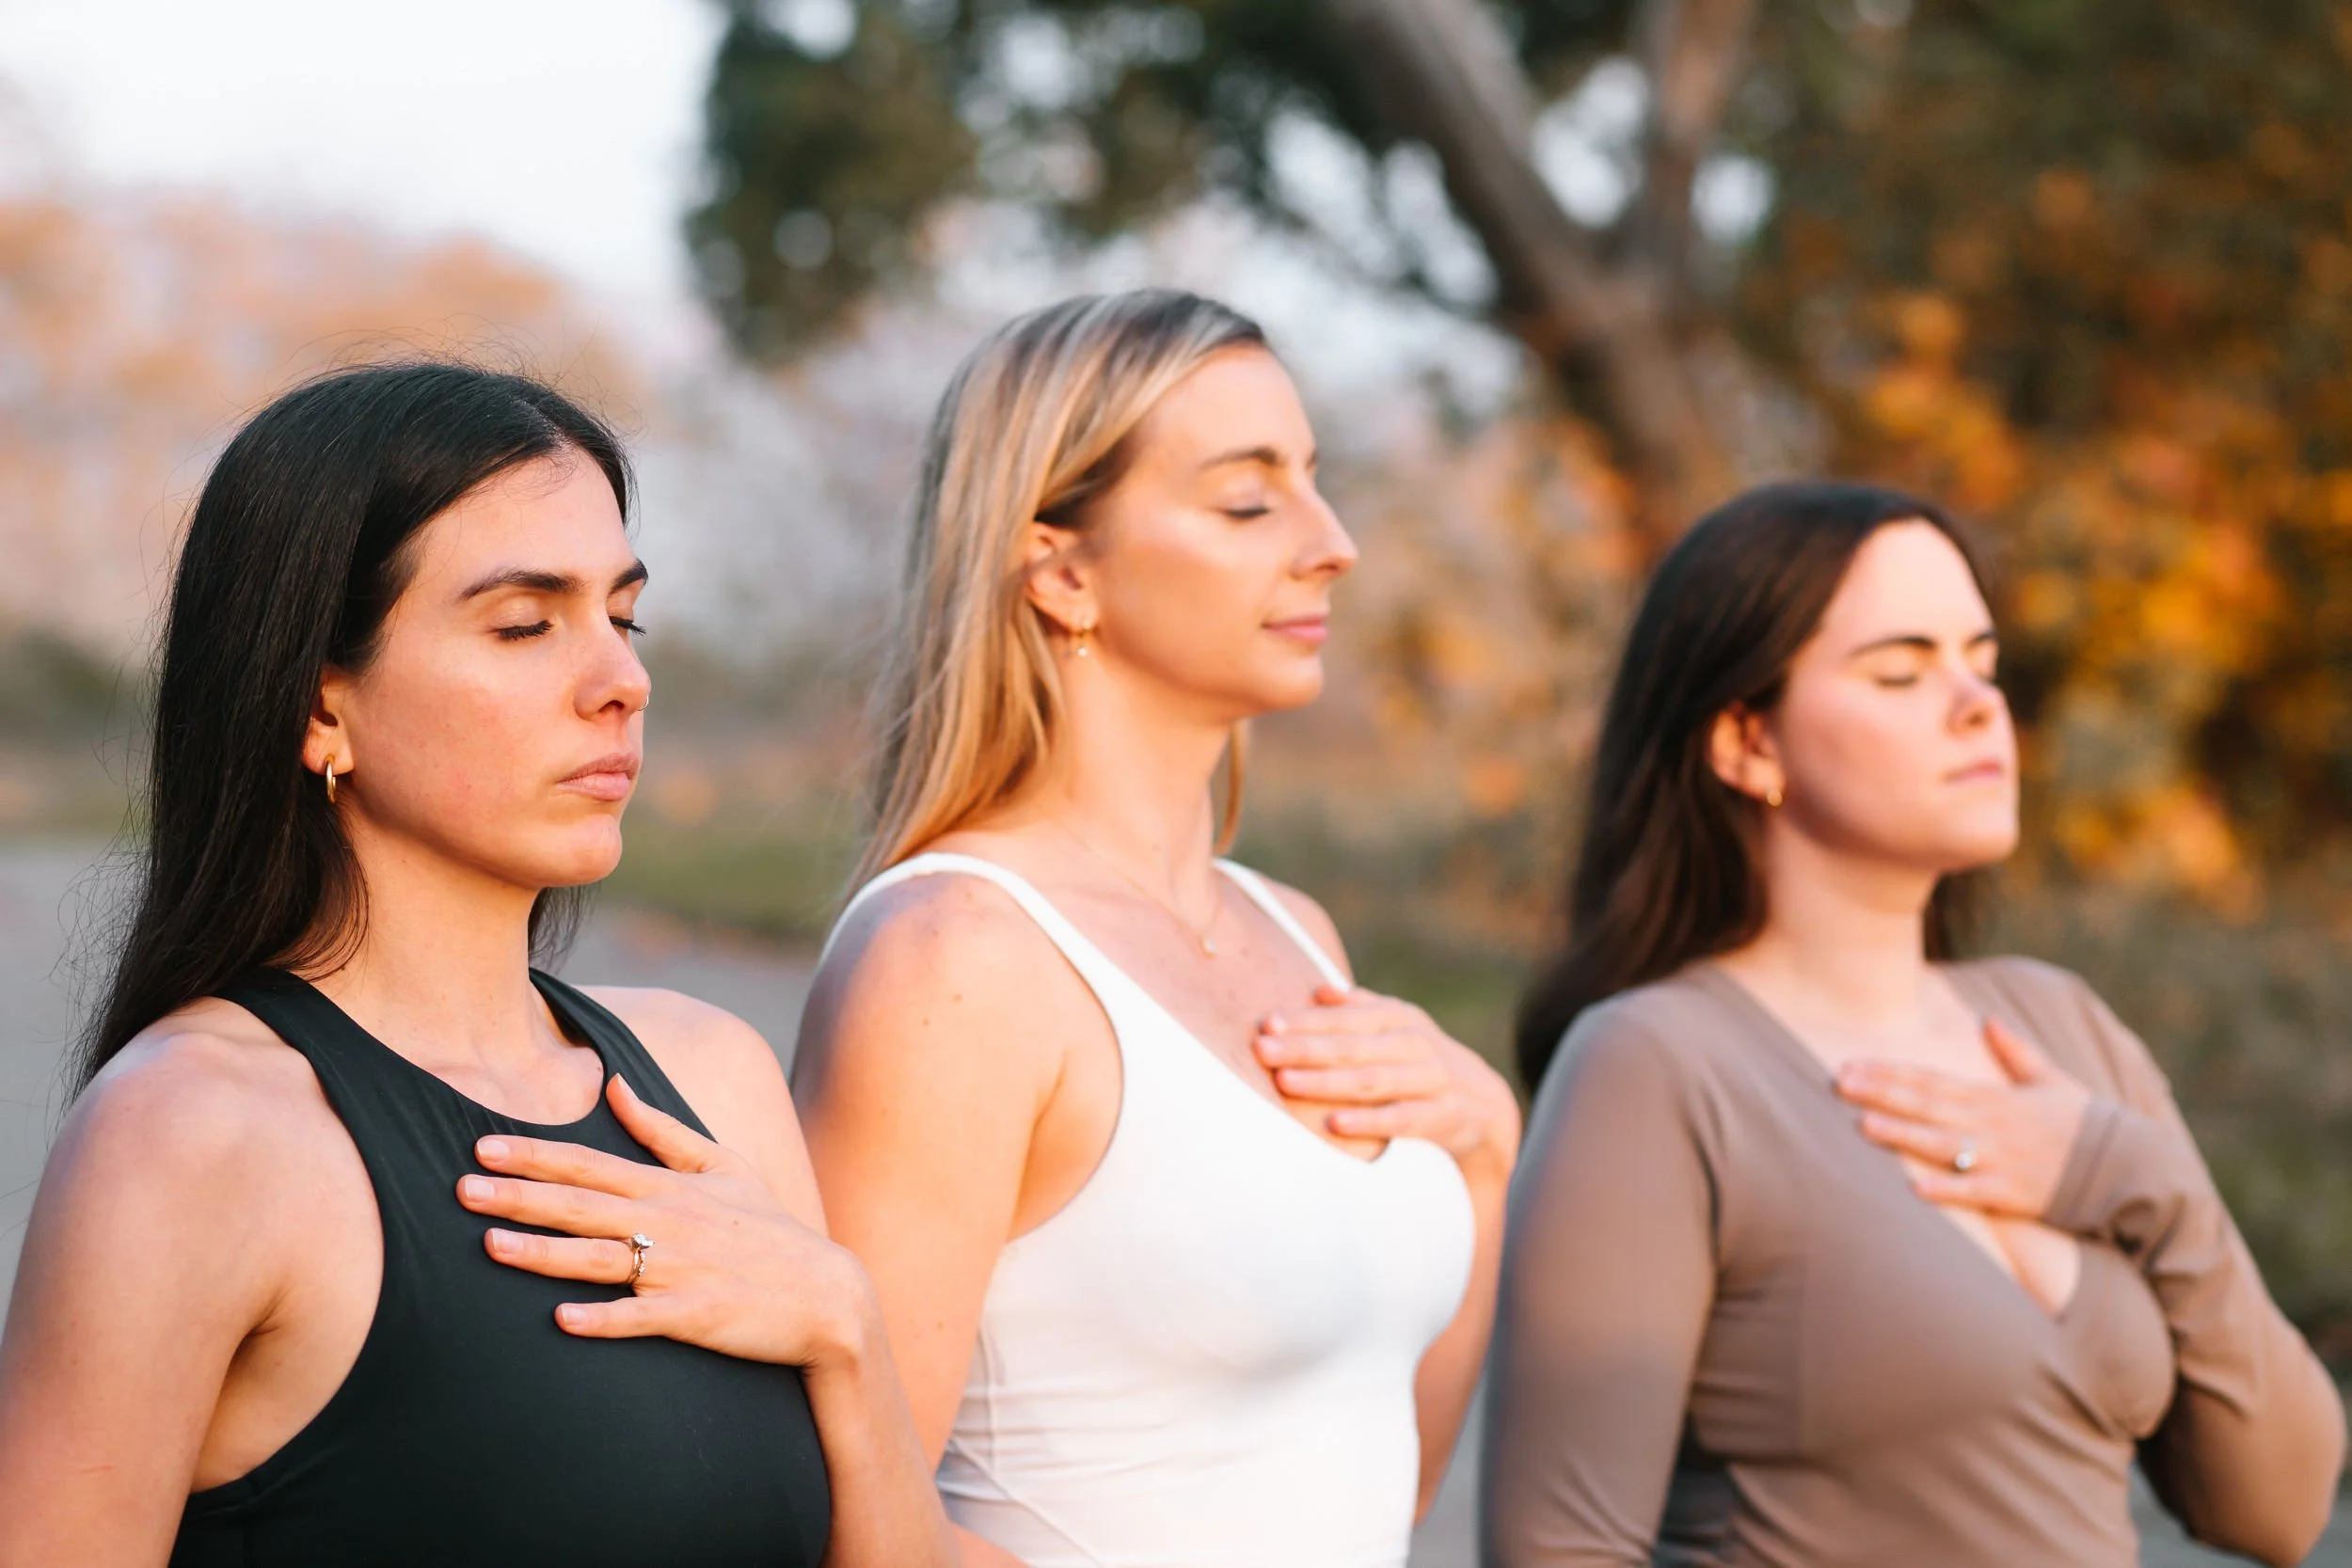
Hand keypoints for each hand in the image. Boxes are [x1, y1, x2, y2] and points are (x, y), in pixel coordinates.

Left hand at [457, 1075, 871, 1366]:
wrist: (825, 1293)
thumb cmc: (768, 1229)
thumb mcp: (724, 1165)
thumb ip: (663, 1130)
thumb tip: (616, 1086)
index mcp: (668, 1188)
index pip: (589, 1164)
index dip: (535, 1154)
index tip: (484, 1146)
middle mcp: (667, 1224)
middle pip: (580, 1206)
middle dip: (519, 1197)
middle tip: (462, 1188)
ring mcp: (678, 1271)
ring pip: (598, 1260)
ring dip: (543, 1254)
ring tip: (491, 1246)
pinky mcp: (693, 1315)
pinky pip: (639, 1319)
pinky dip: (603, 1319)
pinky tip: (562, 1320)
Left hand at [1252, 984, 1520, 1173]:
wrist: (1485, 1104)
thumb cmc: (1421, 1061)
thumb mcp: (1398, 1026)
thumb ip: (1359, 1008)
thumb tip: (1319, 989)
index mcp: (1398, 1018)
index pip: (1345, 1017)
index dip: (1305, 1020)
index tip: (1267, 1023)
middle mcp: (1415, 1044)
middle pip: (1352, 1047)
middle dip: (1304, 1048)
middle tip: (1263, 1051)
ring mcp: (1431, 1080)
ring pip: (1372, 1081)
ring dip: (1326, 1082)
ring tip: (1286, 1083)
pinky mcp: (1443, 1116)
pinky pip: (1400, 1120)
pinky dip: (1368, 1121)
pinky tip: (1334, 1124)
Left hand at [1836, 1018, 2093, 1216]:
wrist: (2129, 1166)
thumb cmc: (2086, 1123)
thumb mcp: (2051, 1080)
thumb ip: (2015, 1051)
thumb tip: (1986, 1019)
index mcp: (1994, 1098)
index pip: (1931, 1081)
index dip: (1889, 1073)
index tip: (1852, 1066)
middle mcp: (1992, 1125)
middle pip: (1927, 1106)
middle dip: (1881, 1094)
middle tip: (1839, 1084)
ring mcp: (2002, 1160)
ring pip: (1943, 1145)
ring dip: (1903, 1135)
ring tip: (1864, 1126)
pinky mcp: (2014, 1194)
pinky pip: (1975, 1192)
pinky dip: (1947, 1190)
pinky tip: (1915, 1189)